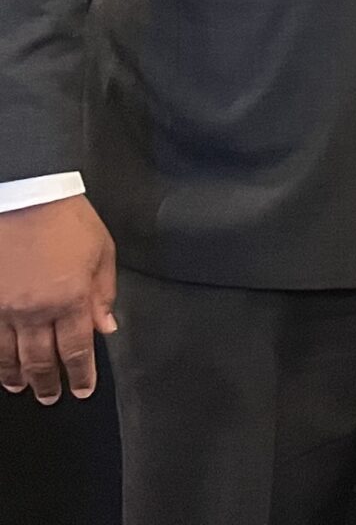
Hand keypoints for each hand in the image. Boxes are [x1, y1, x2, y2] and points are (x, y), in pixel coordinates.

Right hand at [0, 196, 117, 404]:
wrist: (27, 197)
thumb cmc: (69, 221)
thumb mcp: (102, 252)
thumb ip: (103, 293)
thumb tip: (106, 327)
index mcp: (72, 299)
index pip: (78, 349)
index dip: (81, 374)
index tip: (82, 391)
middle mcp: (37, 311)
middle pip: (42, 359)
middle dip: (49, 383)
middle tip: (52, 398)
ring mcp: (5, 309)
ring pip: (10, 355)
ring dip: (18, 376)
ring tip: (23, 388)